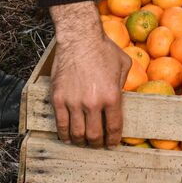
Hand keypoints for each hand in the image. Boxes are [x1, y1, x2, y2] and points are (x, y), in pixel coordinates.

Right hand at [49, 2, 128, 146]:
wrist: (79, 38)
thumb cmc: (103, 49)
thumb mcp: (124, 65)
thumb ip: (123, 84)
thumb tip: (120, 99)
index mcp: (112, 96)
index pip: (113, 127)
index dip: (113, 140)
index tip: (112, 144)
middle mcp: (92, 102)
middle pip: (94, 135)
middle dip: (97, 143)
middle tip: (98, 144)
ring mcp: (73, 102)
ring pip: (76, 133)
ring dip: (81, 141)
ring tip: (83, 141)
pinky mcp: (58, 98)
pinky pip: (61, 124)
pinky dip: (64, 134)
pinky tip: (68, 136)